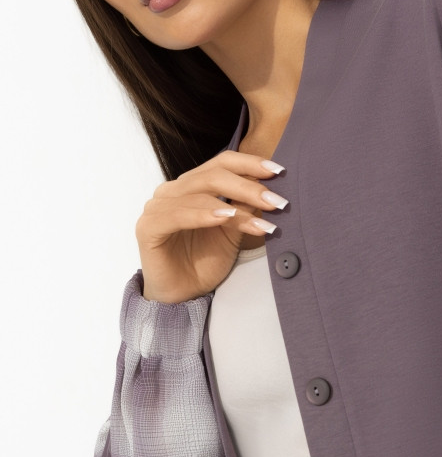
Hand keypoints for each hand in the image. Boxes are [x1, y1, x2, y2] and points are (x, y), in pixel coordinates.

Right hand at [135, 151, 286, 302]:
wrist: (184, 294)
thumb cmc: (205, 260)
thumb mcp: (234, 230)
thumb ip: (246, 207)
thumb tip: (271, 188)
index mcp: (192, 185)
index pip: (222, 162)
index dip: (250, 163)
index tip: (279, 171)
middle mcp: (173, 190)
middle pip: (213, 175)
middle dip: (249, 186)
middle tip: (276, 200)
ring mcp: (157, 207)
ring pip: (199, 194)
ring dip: (236, 206)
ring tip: (262, 218)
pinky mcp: (148, 228)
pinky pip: (177, 215)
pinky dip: (204, 215)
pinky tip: (227, 218)